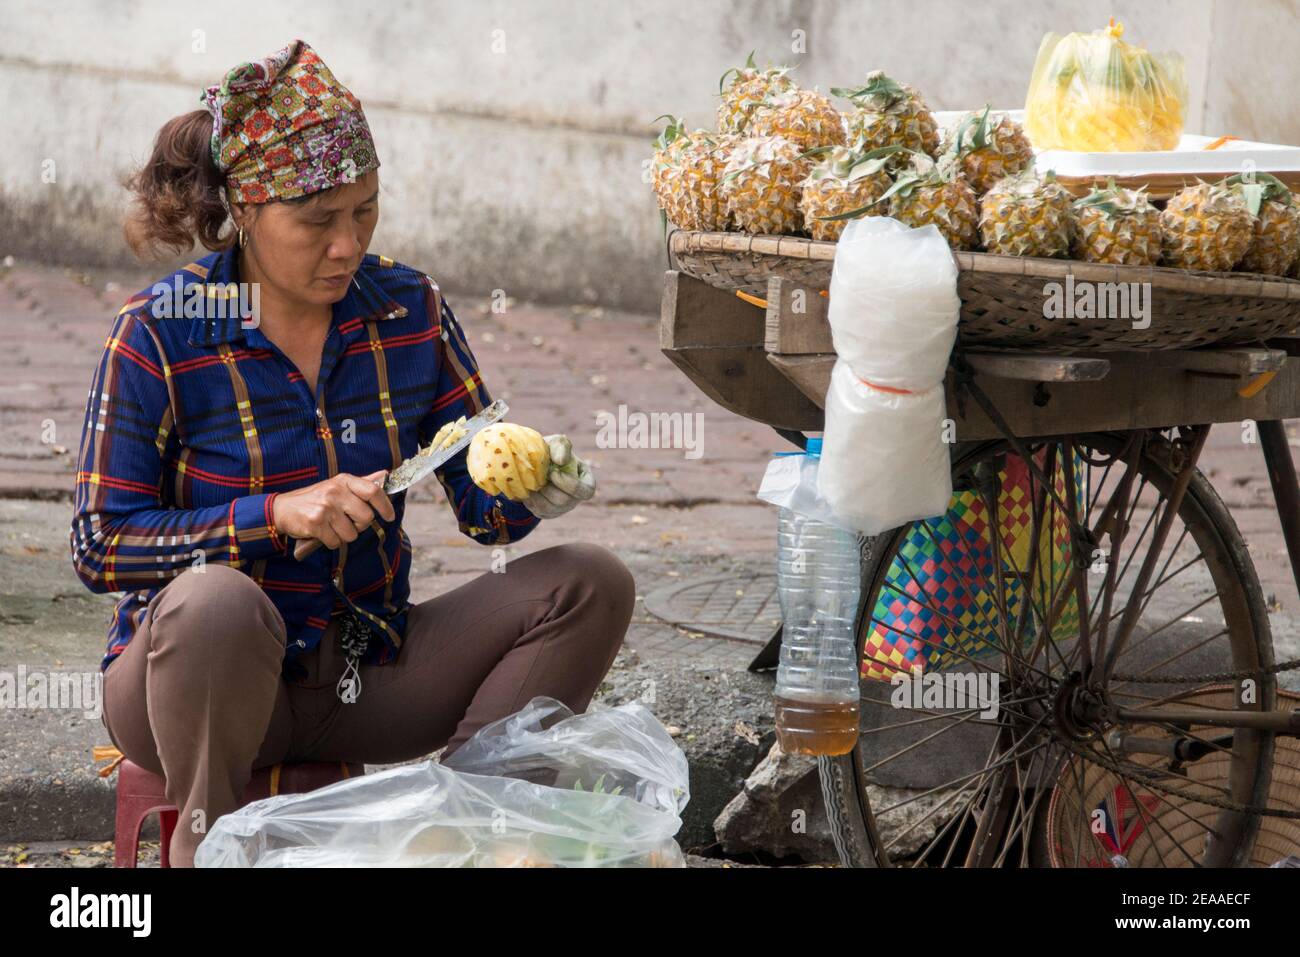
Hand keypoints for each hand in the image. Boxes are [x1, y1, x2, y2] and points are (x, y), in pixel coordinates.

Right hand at [273, 471, 394, 548]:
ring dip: (344, 536)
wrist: (282, 509)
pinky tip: (322, 533)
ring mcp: (325, 507)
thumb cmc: (314, 499)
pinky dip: (331, 542)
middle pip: (366, 517)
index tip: (389, 516)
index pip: (373, 491)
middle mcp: (335, 492)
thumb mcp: (337, 486)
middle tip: (347, 523)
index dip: (385, 506)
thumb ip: (361, 483)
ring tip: (331, 527)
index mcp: (343, 481)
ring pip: (352, 533)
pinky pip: (336, 542)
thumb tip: (385, 475)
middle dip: (360, 526)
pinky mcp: (316, 523)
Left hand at [520, 435, 594, 518]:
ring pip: (549, 508)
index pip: (586, 491)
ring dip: (537, 494)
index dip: (569, 484)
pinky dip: (530, 499)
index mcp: (586, 482)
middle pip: (565, 501)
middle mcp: (576, 499)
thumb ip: (561, 447)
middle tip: (537, 476)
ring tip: (530, 480)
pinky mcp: (548, 513)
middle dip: (548, 488)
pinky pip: (538, 511)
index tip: (553, 472)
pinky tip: (527, 487)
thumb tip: (561, 461)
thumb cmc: (552, 451)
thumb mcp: (558, 443)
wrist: (536, 462)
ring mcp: (562, 508)